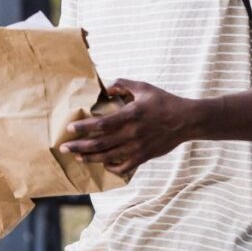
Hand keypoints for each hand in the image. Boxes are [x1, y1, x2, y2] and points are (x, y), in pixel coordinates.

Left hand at [59, 79, 194, 176]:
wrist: (186, 120)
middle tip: (64, 148)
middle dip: (79, 146)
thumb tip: (104, 88)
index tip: (70, 129)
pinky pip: (123, 167)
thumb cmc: (164, 101)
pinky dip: (111, 167)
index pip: (101, 124)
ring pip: (108, 157)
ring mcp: (137, 148)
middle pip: (100, 144)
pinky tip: (103, 163)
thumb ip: (122, 84)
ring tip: (78, 156)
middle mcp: (132, 134)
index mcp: (130, 115)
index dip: (84, 128)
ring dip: (90, 158)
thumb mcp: (143, 87)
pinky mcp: (144, 157)